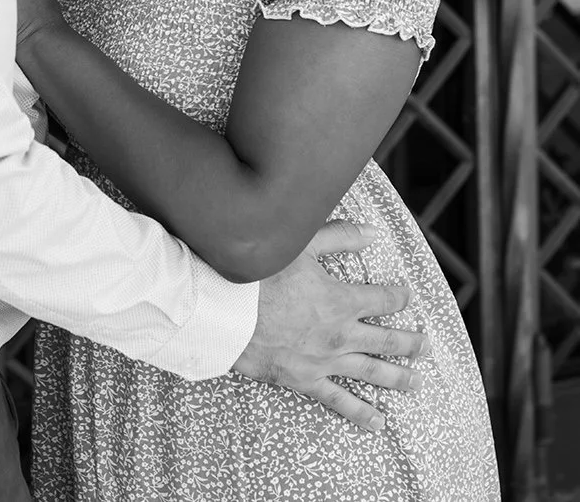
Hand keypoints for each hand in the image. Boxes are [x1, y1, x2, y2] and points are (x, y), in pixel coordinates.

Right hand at [232, 220, 427, 432]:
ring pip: (372, 372)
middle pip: (387, 340)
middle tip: (428, 347)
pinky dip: (361, 413)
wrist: (228, 313)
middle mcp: (342, 334)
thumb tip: (374, 232)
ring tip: (417, 383)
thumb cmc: (261, 274)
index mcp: (343, 300)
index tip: (408, 296)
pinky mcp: (306, 381)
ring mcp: (326, 361)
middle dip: (410, 343)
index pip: (383, 298)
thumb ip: (341, 237)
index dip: (399, 296)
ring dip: (398, 378)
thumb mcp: (302, 245)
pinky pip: (340, 401)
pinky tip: (378, 423)